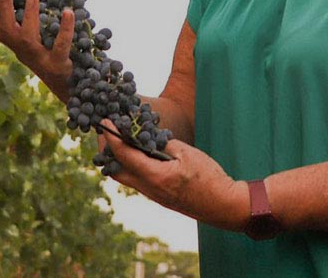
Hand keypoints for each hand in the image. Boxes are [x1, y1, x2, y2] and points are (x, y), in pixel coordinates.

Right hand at [0, 0, 75, 98]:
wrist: (66, 85)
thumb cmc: (49, 55)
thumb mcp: (35, 39)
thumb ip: (29, 21)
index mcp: (16, 44)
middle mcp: (23, 50)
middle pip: (7, 30)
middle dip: (4, 9)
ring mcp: (39, 58)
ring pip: (29, 38)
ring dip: (30, 15)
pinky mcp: (57, 64)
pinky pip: (60, 45)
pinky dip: (65, 29)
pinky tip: (67, 12)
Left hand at [97, 120, 247, 232]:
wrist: (222, 205)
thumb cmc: (209, 178)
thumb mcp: (187, 153)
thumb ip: (164, 144)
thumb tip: (147, 137)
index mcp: (155, 176)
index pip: (124, 155)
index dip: (112, 138)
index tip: (105, 122)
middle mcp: (149, 189)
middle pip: (115, 171)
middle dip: (106, 151)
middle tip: (107, 132)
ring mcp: (152, 195)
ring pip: (124, 177)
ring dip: (117, 159)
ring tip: (119, 140)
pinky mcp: (158, 196)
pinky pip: (136, 180)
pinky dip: (130, 166)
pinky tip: (137, 153)